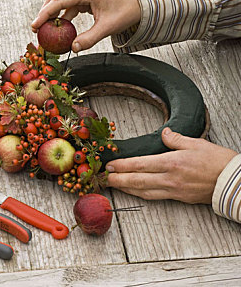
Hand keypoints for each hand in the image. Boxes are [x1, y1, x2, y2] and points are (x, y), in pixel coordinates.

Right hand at [31, 0, 140, 52]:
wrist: (136, 7)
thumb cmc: (124, 14)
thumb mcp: (107, 28)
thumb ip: (89, 39)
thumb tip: (73, 49)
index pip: (59, 1)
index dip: (44, 14)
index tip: (34, 26)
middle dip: (44, 12)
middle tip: (36, 29)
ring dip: (51, 13)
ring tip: (45, 29)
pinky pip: (67, 3)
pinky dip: (61, 15)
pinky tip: (59, 27)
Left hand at [106, 127, 237, 203]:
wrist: (234, 182)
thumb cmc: (218, 161)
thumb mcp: (196, 143)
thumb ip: (176, 139)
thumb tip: (164, 133)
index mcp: (171, 163)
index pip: (139, 165)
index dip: (122, 166)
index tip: (110, 165)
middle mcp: (169, 178)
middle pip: (136, 181)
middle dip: (118, 180)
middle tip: (104, 178)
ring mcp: (173, 190)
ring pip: (143, 192)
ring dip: (126, 189)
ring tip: (114, 185)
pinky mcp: (179, 198)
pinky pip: (155, 196)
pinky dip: (141, 194)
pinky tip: (134, 192)